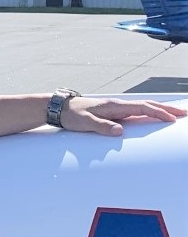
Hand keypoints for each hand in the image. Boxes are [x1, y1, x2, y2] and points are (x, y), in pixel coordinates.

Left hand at [60, 97, 186, 136]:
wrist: (60, 108)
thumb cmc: (72, 116)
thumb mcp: (85, 123)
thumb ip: (102, 127)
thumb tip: (120, 131)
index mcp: (114, 106)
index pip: (142, 108)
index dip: (158, 113)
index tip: (171, 119)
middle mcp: (118, 105)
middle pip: (147, 105)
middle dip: (167, 109)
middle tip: (184, 113)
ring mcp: (116, 108)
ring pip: (143, 107)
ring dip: (160, 110)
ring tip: (175, 114)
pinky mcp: (113, 113)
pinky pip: (136, 112)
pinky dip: (149, 112)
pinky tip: (153, 116)